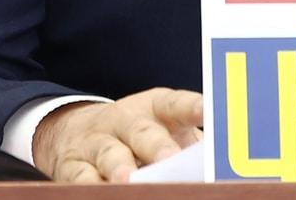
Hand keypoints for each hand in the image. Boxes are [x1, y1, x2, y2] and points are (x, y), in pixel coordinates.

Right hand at [31, 87, 203, 182]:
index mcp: (155, 109)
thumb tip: (223, 166)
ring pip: (109, 153)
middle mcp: (125, 120)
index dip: (191, 106)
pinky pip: (79, 177)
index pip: (175, 104)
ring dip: (119, 168)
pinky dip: (89, 186)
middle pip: (142, 131)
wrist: (76, 129)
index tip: (207, 110)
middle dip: (157, 146)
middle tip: (171, 160)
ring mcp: (97, 141)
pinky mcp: (72, 164)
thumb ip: (191, 147)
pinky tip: (101, 192)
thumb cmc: (139, 135)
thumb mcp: (164, 130)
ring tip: (128, 180)